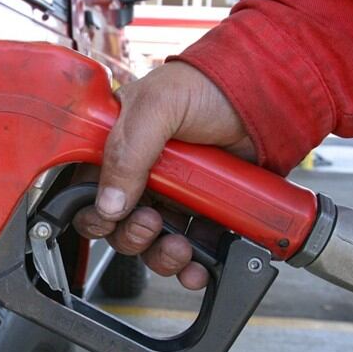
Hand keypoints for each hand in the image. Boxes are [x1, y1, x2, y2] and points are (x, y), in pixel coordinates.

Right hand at [72, 62, 254, 289]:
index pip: (87, 190)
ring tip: (180, 247)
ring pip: (151, 243)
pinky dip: (193, 266)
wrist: (265, 96)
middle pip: (117, 225)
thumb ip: (127, 152)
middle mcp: (140, 174)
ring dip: (160, 256)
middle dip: (131, 236)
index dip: (93, 213)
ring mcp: (173, 195)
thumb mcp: (157, 107)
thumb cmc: (208, 85)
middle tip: (151, 223)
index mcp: (116, 147)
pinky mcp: (203, 210)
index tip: (109, 219)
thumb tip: (109, 205)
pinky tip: (199, 266)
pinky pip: (190, 248)